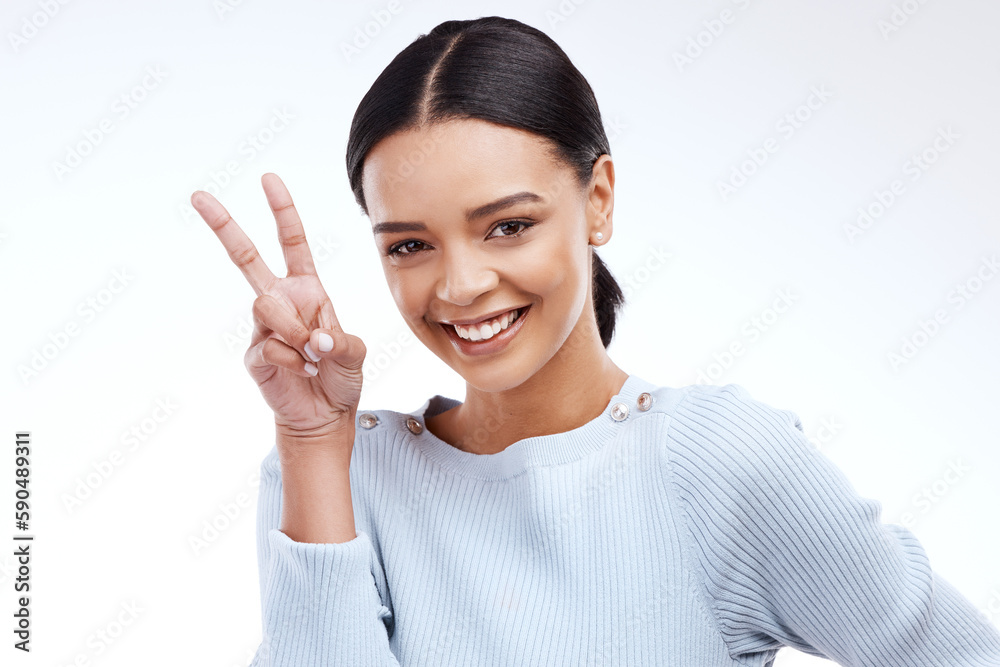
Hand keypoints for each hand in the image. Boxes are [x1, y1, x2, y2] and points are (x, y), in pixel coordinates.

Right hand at [192, 173, 366, 441]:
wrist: (325, 415)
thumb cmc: (341, 377)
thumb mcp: (355, 353)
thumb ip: (341, 341)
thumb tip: (314, 338)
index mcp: (308, 289)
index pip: (291, 242)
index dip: (282, 211)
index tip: (268, 178)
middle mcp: (281, 301)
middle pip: (245, 258)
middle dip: (224, 226)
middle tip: (199, 195)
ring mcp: (262, 327)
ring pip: (267, 307)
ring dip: (296, 331)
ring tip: (313, 356)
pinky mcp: (253, 354)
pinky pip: (269, 346)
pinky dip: (294, 360)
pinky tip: (302, 371)